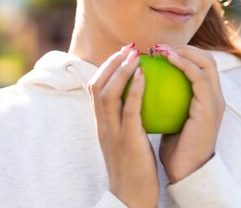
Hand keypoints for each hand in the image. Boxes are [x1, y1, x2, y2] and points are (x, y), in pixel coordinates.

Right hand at [87, 43, 158, 207]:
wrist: (132, 198)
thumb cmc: (134, 169)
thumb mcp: (126, 140)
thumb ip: (128, 121)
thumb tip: (140, 100)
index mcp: (102, 125)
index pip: (96, 89)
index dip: (106, 68)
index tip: (122, 54)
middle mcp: (103, 126)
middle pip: (97, 86)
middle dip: (110, 63)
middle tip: (129, 47)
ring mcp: (112, 132)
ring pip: (108, 93)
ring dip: (120, 70)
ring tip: (135, 55)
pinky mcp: (127, 140)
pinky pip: (128, 109)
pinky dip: (134, 89)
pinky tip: (144, 74)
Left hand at [154, 44, 224, 182]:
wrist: (187, 173)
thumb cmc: (175, 150)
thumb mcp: (172, 120)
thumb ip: (168, 103)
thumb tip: (146, 86)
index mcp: (208, 100)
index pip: (201, 66)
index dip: (183, 53)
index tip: (158, 51)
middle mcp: (216, 97)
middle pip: (207, 59)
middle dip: (185, 47)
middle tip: (159, 47)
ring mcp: (215, 101)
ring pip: (206, 62)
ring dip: (183, 51)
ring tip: (160, 50)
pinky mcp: (210, 107)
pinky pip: (197, 77)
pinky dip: (183, 64)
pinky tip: (166, 60)